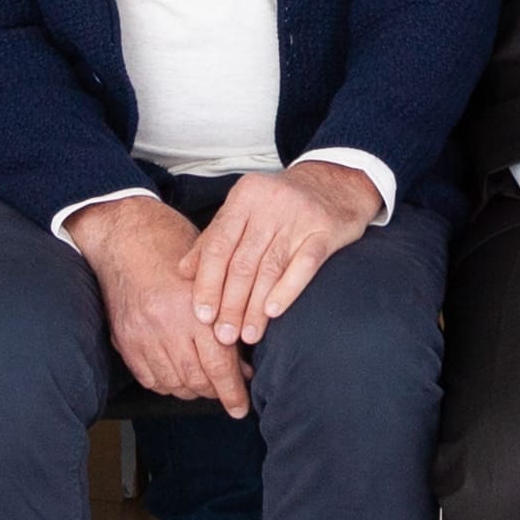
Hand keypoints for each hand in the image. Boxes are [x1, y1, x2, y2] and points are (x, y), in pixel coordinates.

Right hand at [68, 195, 248, 411]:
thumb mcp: (211, 274)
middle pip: (195, 379)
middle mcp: (164, 326)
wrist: (125, 236)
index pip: (217, 365)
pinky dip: (167, 384)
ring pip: (173, 383)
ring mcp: (141, 336)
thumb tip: (243, 363)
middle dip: (215, 392)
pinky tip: (179, 377)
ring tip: (207, 383)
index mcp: (191, 307)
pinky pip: (149, 378)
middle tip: (230, 391)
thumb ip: (228, 317)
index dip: (232, 392)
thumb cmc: (174, 247)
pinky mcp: (124, 340)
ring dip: (193, 390)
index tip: (241, 407)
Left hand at [190, 162, 377, 343]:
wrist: (336, 183)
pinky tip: (273, 313)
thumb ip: (213, 238)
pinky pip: (304, 264)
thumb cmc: (281, 204)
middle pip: (243, 262)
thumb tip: (183, 271)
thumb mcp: (244, 210)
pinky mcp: (327, 230)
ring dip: (255, 307)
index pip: (218, 246)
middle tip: (223, 336)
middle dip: (230, 303)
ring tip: (247, 336)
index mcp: (244, 197)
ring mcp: (300, 217)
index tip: (202, 315)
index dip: (208, 283)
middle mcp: (270, 204)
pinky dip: (287, 290)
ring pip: (270, 268)